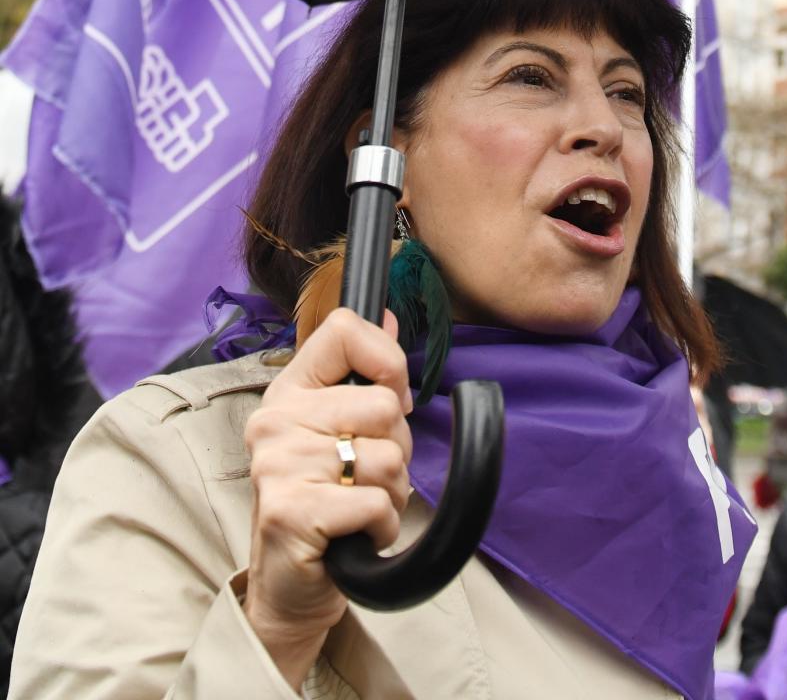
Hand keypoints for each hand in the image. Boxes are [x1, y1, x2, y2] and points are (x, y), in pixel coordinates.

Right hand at [243, 308, 412, 689]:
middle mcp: (276, 421)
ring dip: (390, 493)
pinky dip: (380, 526)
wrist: (290, 586)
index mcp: (289, 391)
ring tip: (356, 507)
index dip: (387, 360)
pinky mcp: (291, 511)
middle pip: (382, 404)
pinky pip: (375, 503)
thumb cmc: (324, 501)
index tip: (390, 399)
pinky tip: (354, 535)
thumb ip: (364, 375)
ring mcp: (279, 465)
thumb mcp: (338, 430)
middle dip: (395, 448)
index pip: (344, 329)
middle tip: (364, 476)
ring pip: (387, 457)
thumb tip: (390, 315)